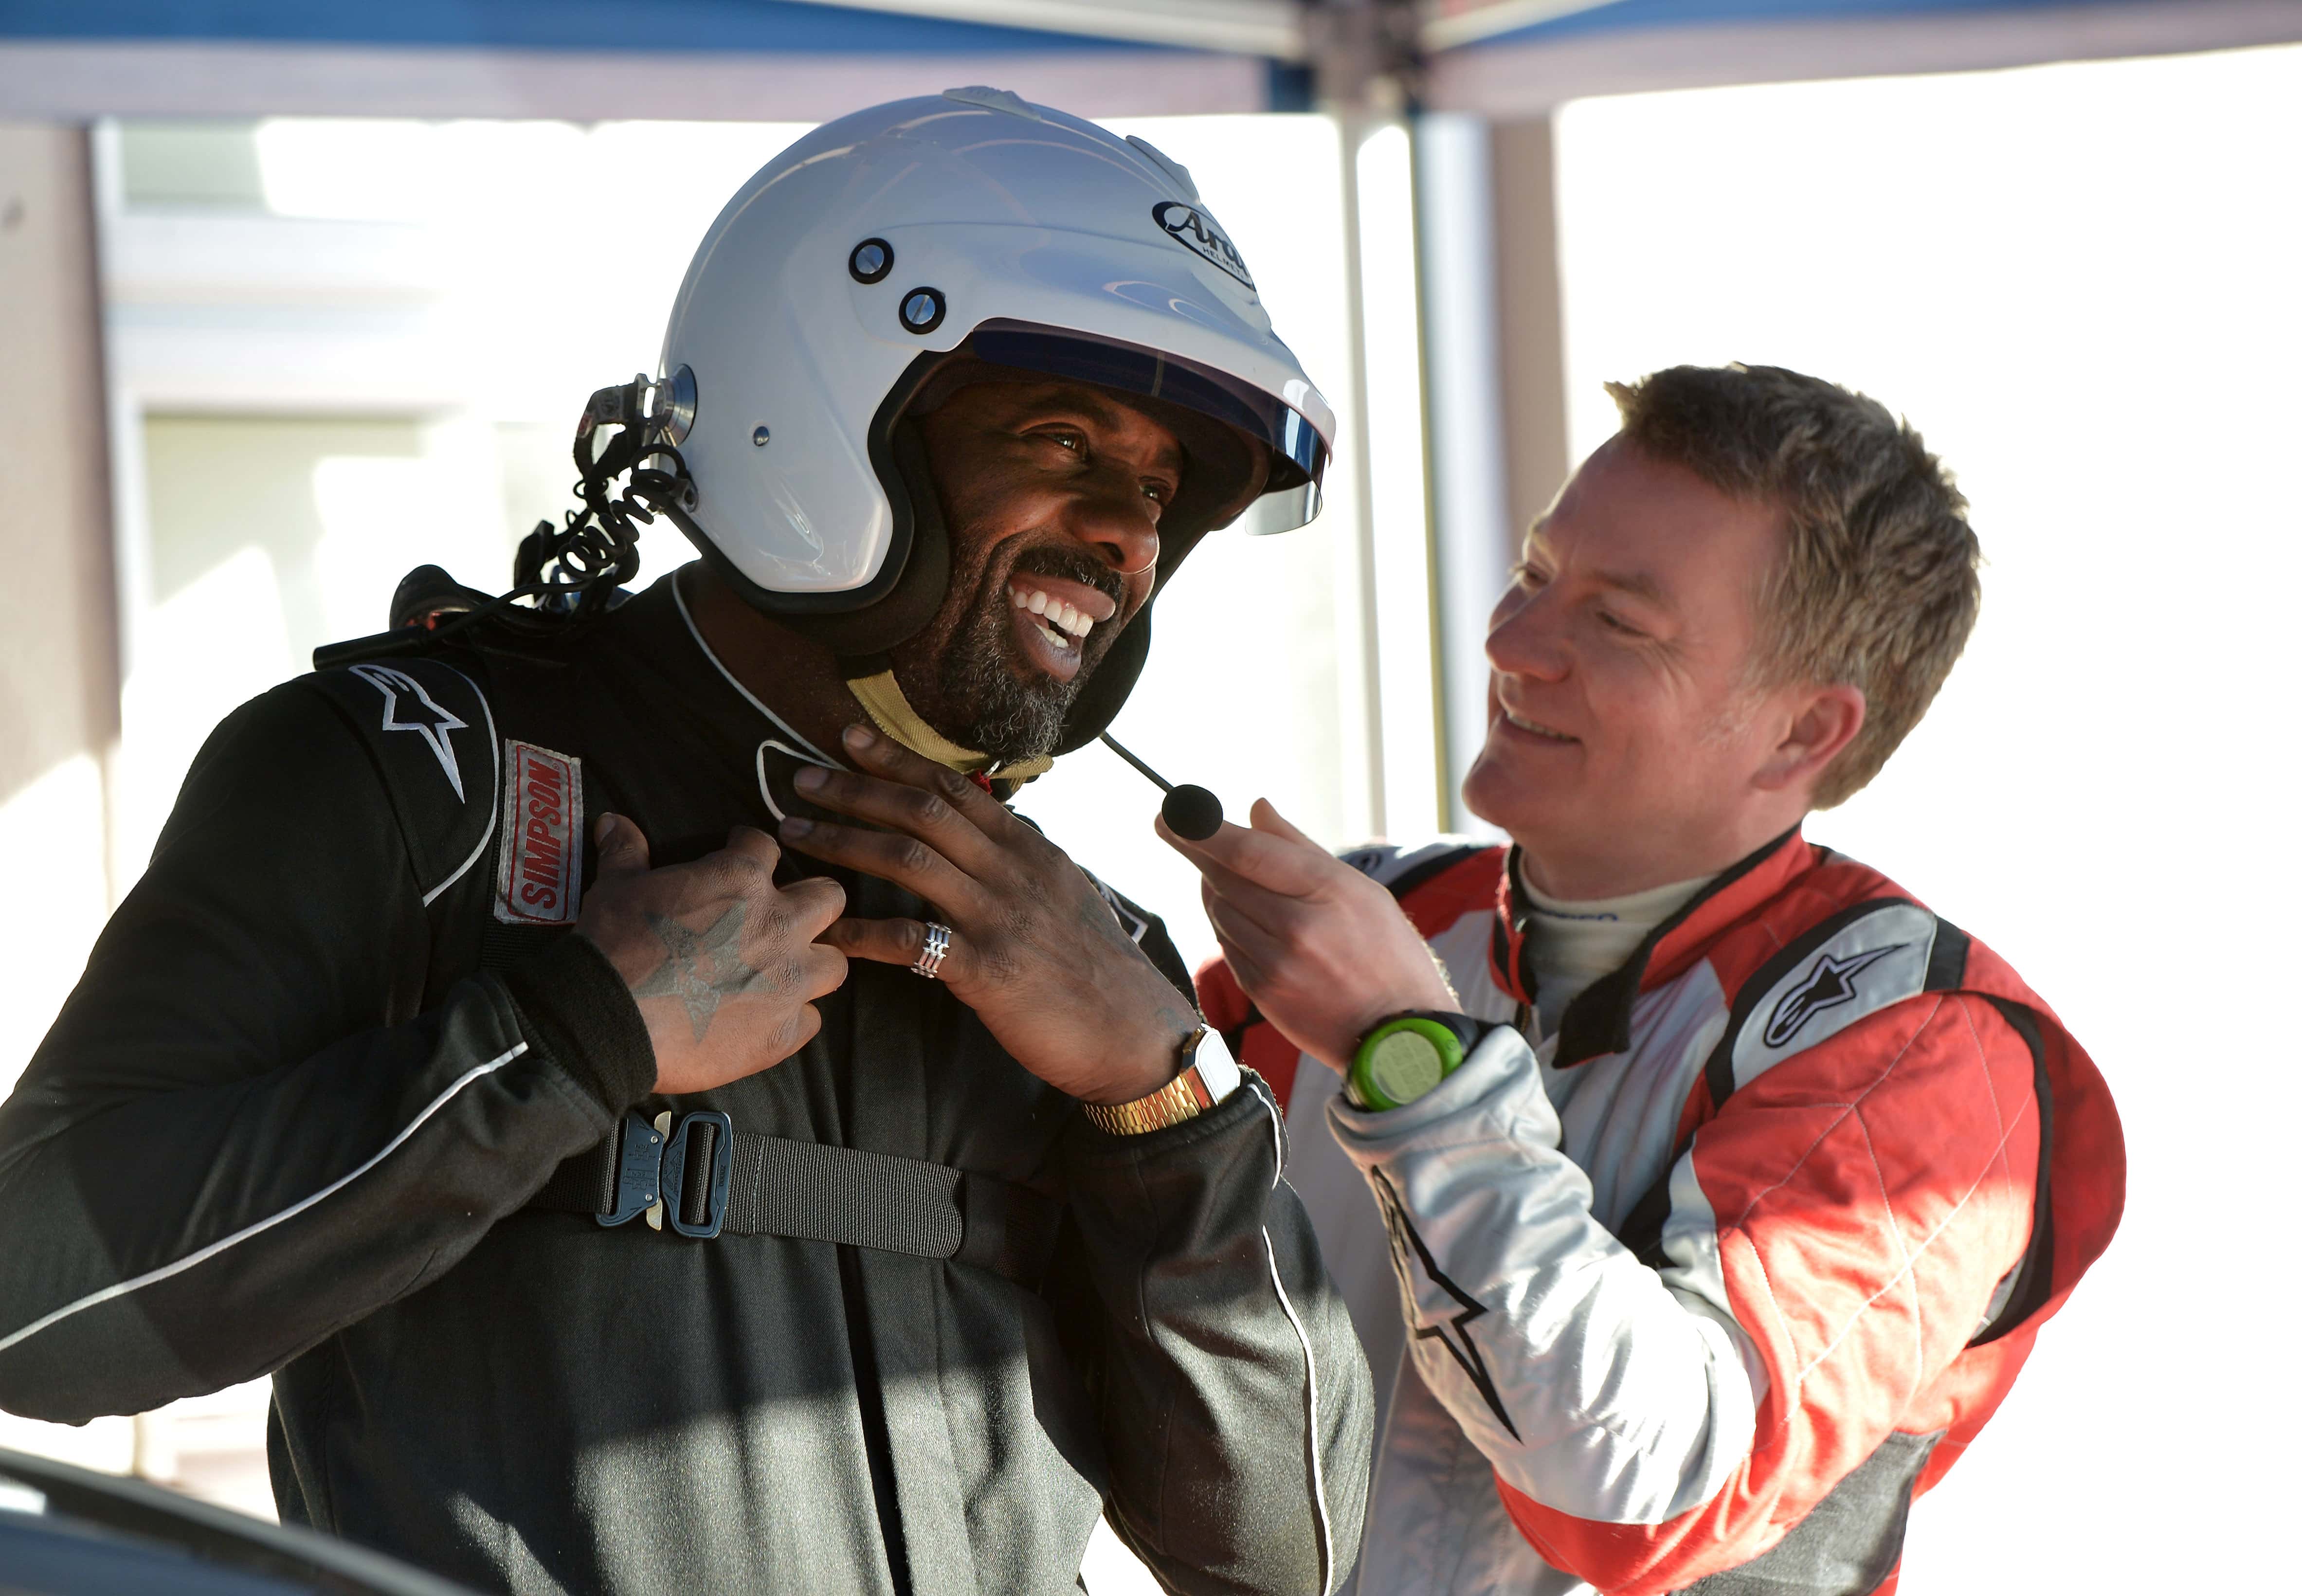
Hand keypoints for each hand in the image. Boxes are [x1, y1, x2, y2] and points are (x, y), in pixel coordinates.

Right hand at [577, 815, 848, 1094]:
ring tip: (785, 973)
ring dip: (812, 965)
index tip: (739, 854)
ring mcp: (788, 981)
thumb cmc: (614, 945)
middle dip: (812, 902)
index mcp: (743, 880)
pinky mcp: (783, 1032)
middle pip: (829, 899)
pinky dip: (791, 1020)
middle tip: (783, 916)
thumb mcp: (614, 887)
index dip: (749, 849)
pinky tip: (766, 1022)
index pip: (766, 846)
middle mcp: (780, 925)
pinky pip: (809, 1022)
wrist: (608, 1018)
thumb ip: (625, 851)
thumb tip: (612, 821)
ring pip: (834, 964)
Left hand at [778, 725, 1199, 1105]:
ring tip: (795, 835)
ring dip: (844, 842)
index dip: (898, 759)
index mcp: (1029, 850)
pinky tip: (827, 932)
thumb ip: (1018, 862)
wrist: (1134, 1033)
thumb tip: (983, 833)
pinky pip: (911, 942)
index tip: (850, 739)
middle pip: (923, 812)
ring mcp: (999, 918)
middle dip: (856, 789)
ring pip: (909, 860)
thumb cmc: (1095, 970)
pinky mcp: (988, 971)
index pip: (955, 788)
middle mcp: (1012, 872)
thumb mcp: (1063, 895)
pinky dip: (862, 933)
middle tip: (800, 778)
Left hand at [1159, 799, 1457, 1072]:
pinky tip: (1246, 919)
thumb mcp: (1362, 890)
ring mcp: (1275, 964)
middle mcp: (1296, 927)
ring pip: (1219, 912)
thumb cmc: (1388, 953)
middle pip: (1222, 878)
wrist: (1400, 1035)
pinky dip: (1228, 926)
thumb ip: (1300, 847)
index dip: (1200, 829)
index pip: (1246, 851)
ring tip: (1231, 879)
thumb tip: (1255, 808)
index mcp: (1327, 891)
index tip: (1170, 812)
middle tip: (1178, 831)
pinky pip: (1226, 946)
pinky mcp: (1262, 993)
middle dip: (1197, 852)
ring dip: (1216, 890)